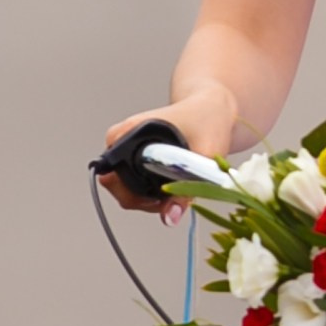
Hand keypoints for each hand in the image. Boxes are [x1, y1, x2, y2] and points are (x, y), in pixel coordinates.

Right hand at [99, 92, 233, 212]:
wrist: (211, 107)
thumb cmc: (207, 119)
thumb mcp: (204, 155)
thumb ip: (186, 190)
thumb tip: (170, 218)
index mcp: (127, 133)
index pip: (114, 178)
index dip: (139, 196)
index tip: (165, 196)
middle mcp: (120, 141)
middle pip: (119, 189)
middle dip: (147, 200)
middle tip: (177, 193)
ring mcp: (126, 150)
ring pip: (128, 192)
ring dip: (153, 198)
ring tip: (179, 185)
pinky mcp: (135, 158)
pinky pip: (136, 186)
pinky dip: (156, 192)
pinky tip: (174, 183)